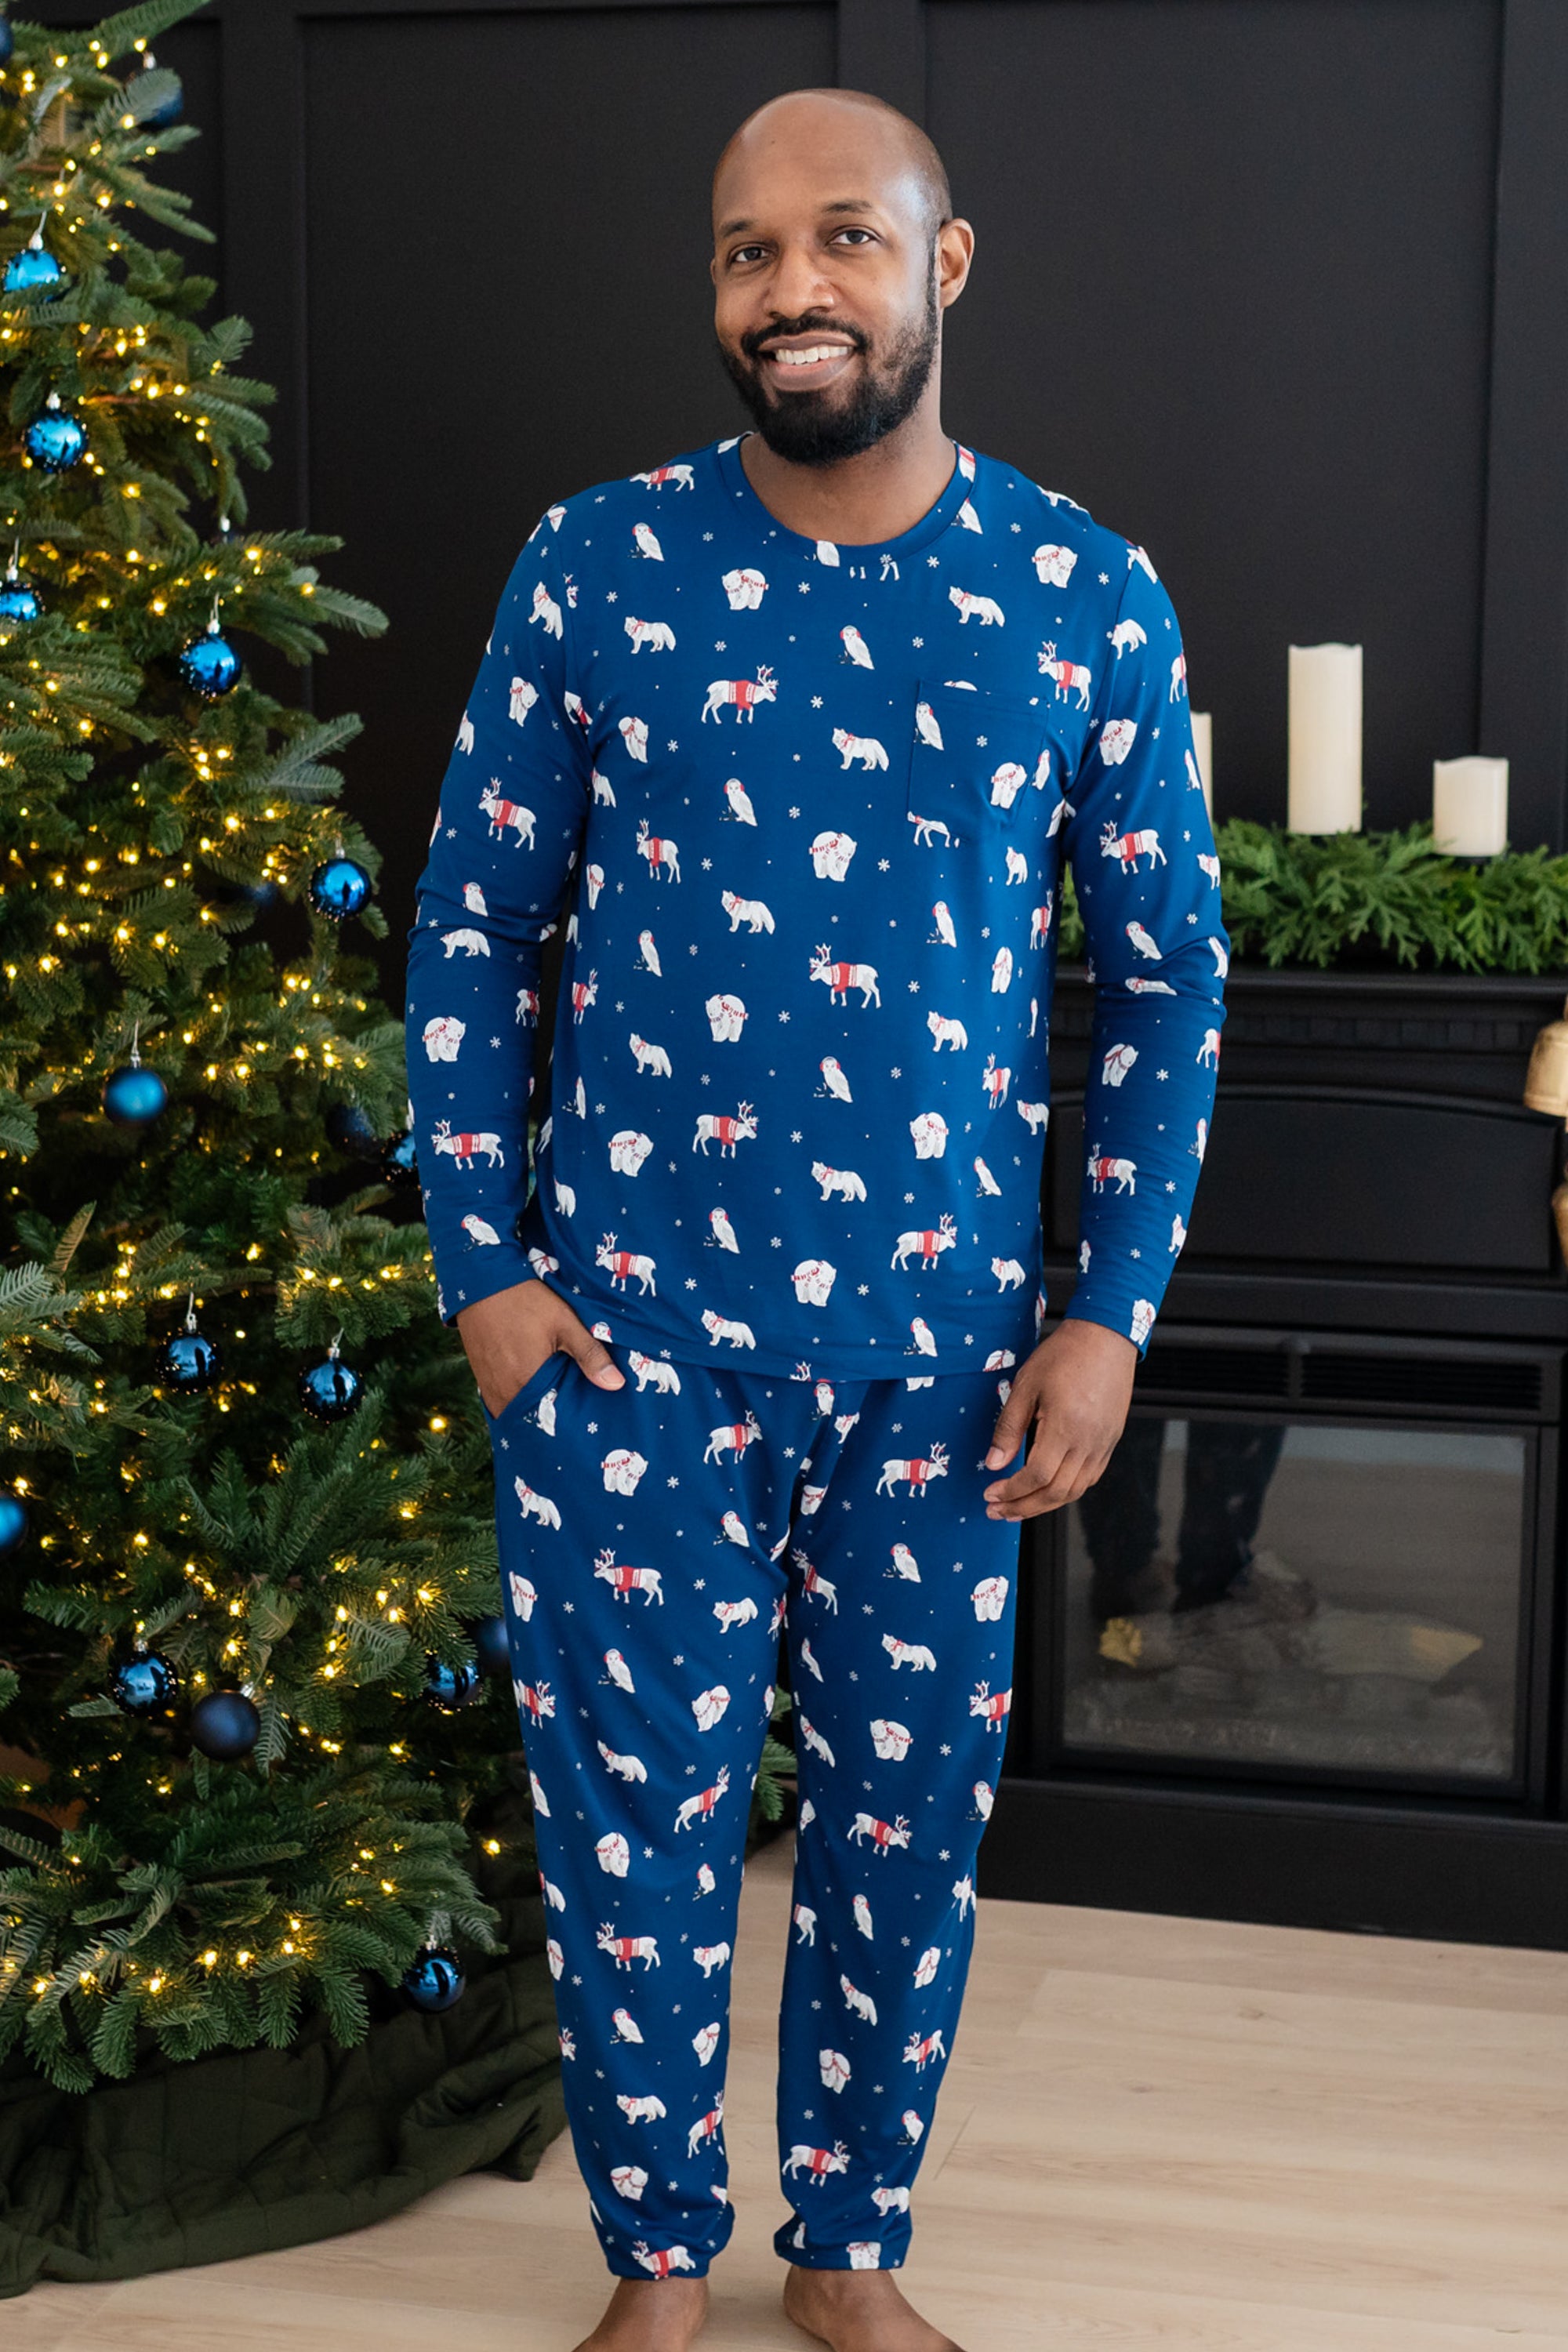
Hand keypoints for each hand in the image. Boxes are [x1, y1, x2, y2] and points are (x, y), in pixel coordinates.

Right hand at [456, 1278, 624, 1417]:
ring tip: (559, 1405)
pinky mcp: (483, 1382)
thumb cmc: (525, 1301)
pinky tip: (537, 1393)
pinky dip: (521, 1402)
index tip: (588, 1421)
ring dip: (537, 1411)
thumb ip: (590, 1355)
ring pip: (520, 1413)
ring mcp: (490, 1390)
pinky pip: (505, 1403)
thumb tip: (616, 1384)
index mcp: (527, 1383)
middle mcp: (505, 1394)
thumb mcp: (565, 1323)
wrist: (481, 1284)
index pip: (555, 1420)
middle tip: (577, 1417)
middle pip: (536, 1421)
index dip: (572, 1422)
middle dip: (556, 1419)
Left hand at [980, 1317, 1137, 1520]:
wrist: (1106, 1336)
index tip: (991, 1494)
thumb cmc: (1066, 1354)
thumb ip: (1009, 1428)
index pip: (1037, 1476)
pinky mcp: (1111, 1440)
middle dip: (1024, 1507)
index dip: (1012, 1492)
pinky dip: (1067, 1490)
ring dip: (1045, 1504)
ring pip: (1075, 1490)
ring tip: (1019, 1506)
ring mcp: (1104, 1444)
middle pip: (1056, 1492)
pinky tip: (1048, 1488)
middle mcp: (1089, 1442)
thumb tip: (994, 1463)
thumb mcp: (1026, 1386)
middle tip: (998, 1511)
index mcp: (1066, 1428)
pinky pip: (1090, 1477)